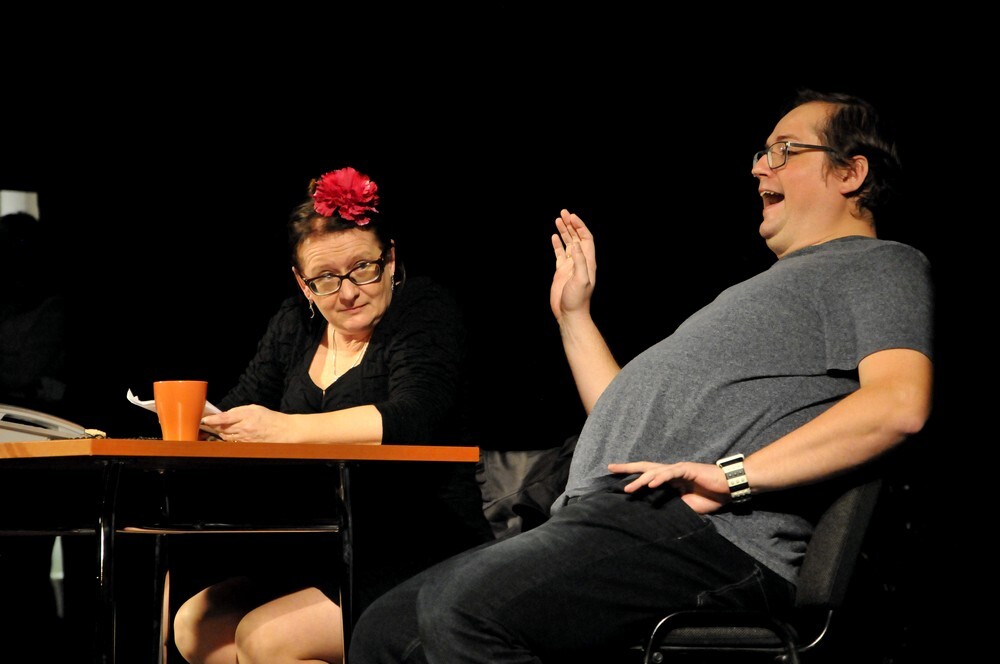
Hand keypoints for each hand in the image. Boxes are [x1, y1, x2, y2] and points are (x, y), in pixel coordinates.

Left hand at [200, 405, 288, 441]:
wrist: (282, 431)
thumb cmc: (269, 418)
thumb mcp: (254, 408)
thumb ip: (239, 411)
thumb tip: (225, 415)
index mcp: (246, 416)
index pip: (225, 418)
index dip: (213, 419)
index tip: (205, 420)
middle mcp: (244, 428)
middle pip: (223, 428)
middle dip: (215, 426)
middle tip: (209, 423)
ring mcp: (245, 438)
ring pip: (226, 436)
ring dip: (221, 432)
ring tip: (220, 427)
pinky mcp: (246, 444)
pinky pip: (232, 442)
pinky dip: (228, 438)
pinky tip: (230, 434)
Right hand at [550, 209, 596, 321]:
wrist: (569, 313)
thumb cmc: (577, 299)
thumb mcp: (581, 279)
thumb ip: (580, 261)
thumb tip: (576, 244)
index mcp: (588, 261)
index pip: (586, 238)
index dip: (580, 226)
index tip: (571, 217)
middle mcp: (580, 261)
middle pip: (577, 238)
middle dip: (571, 225)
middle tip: (563, 212)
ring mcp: (570, 265)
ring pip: (568, 243)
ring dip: (564, 231)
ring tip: (557, 219)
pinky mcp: (561, 271)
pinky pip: (559, 253)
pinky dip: (557, 244)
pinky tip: (554, 236)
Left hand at [607, 460, 730, 513]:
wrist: (729, 489)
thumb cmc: (710, 496)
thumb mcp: (687, 505)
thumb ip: (673, 505)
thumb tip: (658, 512)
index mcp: (671, 479)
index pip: (648, 475)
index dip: (633, 475)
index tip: (616, 477)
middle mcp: (672, 471)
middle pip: (646, 467)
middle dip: (628, 468)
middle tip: (611, 468)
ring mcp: (679, 468)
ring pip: (655, 471)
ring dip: (641, 480)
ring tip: (629, 488)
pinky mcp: (687, 469)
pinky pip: (670, 473)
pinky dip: (660, 478)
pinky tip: (650, 484)